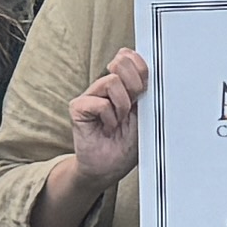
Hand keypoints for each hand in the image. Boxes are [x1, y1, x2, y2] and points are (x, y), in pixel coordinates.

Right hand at [64, 49, 154, 194]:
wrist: (109, 168)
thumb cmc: (127, 145)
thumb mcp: (145, 116)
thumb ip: (145, 94)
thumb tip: (148, 73)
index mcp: (124, 85)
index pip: (130, 58)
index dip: (140, 66)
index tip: (145, 85)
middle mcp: (106, 87)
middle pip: (121, 63)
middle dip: (134, 85)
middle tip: (133, 106)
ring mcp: (91, 95)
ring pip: (111, 82)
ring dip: (122, 107)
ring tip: (119, 122)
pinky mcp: (78, 107)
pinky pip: (99, 103)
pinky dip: (109, 118)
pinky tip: (108, 128)